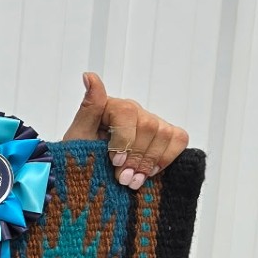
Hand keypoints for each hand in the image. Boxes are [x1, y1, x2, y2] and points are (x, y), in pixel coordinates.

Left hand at [60, 72, 189, 190]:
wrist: (90, 175)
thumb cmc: (82, 155)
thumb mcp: (78, 136)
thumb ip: (89, 108)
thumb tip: (89, 76)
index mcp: (112, 106)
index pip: (127, 113)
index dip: (124, 139)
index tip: (114, 161)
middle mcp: (134, 111)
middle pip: (149, 126)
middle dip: (136, 157)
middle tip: (123, 178)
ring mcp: (152, 122)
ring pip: (165, 134)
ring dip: (149, 161)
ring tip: (133, 181)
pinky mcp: (166, 137)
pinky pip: (179, 139)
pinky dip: (167, 158)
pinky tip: (150, 172)